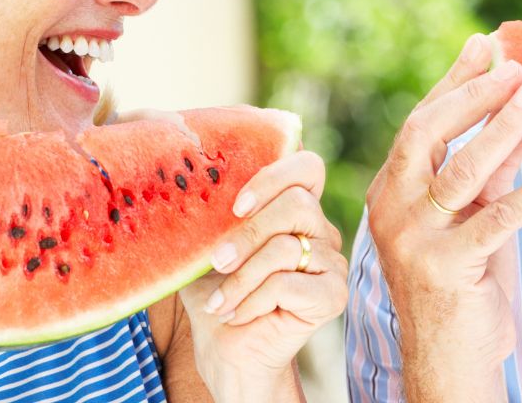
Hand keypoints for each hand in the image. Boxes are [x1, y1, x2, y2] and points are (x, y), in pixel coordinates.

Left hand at [178, 150, 346, 402]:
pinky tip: (237, 314)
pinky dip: (253, 299)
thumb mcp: (205, 250)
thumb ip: (209, 216)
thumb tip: (188, 185)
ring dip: (241, 277)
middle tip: (216, 260)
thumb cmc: (218, 296)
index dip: (274, 176)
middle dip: (248, 233)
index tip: (236, 205)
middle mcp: (320, 231)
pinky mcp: (333, 295)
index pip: (307, 167)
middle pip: (297, 204)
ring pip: (285, 247)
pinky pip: (288, 283)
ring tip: (219, 301)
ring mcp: (331, 262)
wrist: (229, 353)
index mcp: (295, 210)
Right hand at [365, 33, 521, 402]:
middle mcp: (392, 209)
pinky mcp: (444, 267)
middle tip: (517, 68)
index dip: (454, 81)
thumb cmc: (462, 286)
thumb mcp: (470, 219)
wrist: (449, 361)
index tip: (484, 44)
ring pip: (460, 170)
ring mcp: (412, 239)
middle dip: (475, 96)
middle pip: (428, 134)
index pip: (420, 123)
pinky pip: (496, 219)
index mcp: (391, 191)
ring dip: (502, 129)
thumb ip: (484, 175)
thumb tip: (516, 118)